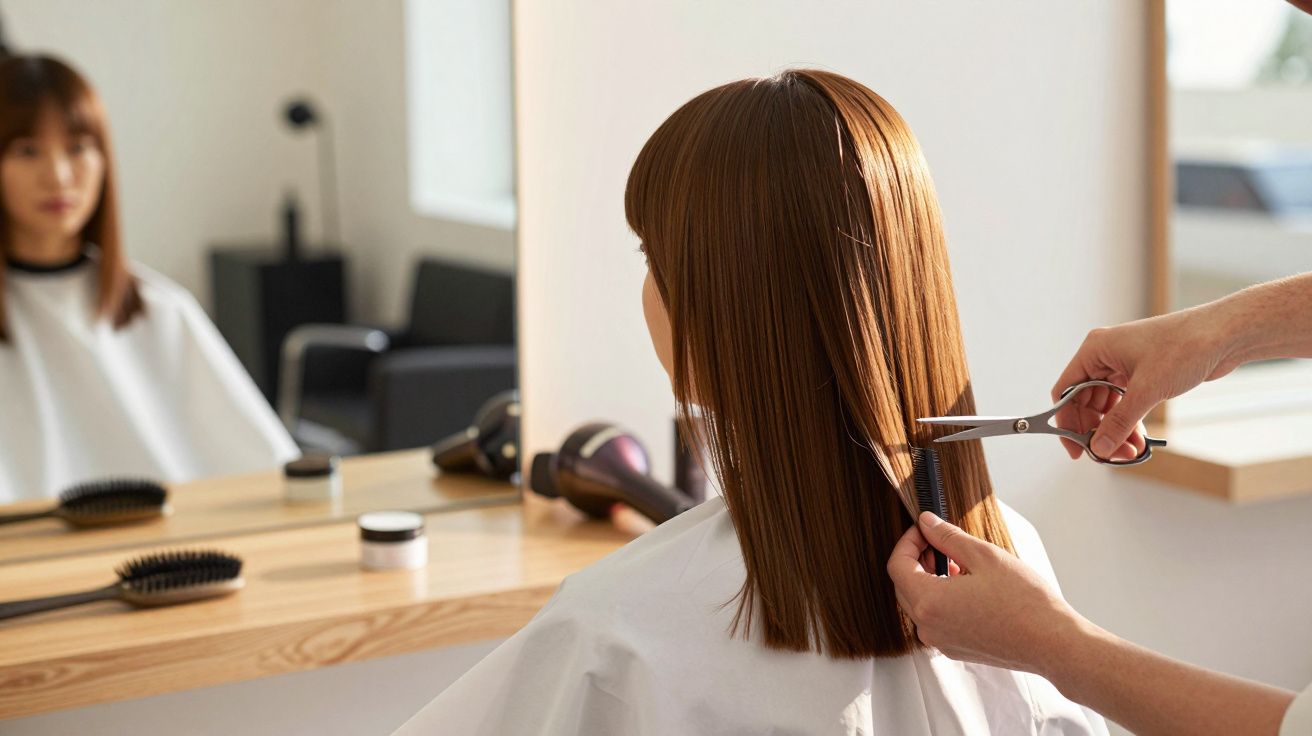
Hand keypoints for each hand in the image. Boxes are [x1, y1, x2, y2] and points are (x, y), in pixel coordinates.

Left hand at [887, 512, 1086, 675]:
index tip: (924, 530)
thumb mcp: (983, 556)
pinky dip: (942, 599)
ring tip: (959, 564)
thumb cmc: (1024, 602)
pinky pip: (936, 619)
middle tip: (939, 543)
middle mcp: (928, 627)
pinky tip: (967, 587)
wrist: (1053, 643)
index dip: (907, 542)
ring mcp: (941, 641)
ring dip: (930, 579)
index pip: (896, 565)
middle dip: (917, 560)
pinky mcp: (956, 649)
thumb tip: (926, 522)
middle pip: (904, 586)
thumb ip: (948, 537)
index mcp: (929, 602)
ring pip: (920, 604)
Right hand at [1051, 306, 1235, 460]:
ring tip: (1130, 452)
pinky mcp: (1142, 375)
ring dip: (1115, 431)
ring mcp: (1124, 366)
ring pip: (1107, 407)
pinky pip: (1125, 405)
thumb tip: (1099, 447)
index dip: (1067, 422)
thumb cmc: (1185, 346)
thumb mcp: (1147, 389)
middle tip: (1109, 455)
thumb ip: (1119, 421)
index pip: (1066, 391)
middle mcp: (1106, 357)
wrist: (1225, 334)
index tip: (1076, 449)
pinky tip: (1138, 441)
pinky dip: (1129, 424)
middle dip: (1097, 431)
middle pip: (1086, 403)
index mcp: (1096, 350)